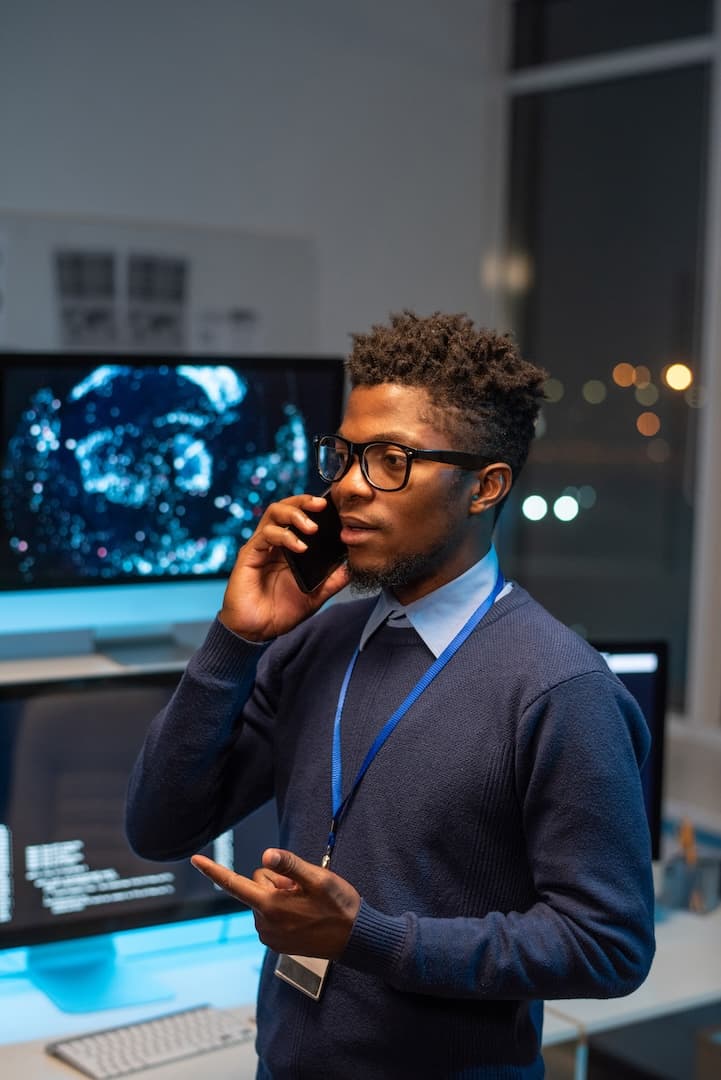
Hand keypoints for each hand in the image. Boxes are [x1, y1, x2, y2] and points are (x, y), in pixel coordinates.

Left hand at [191, 848, 360, 958]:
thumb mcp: (318, 879)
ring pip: (264, 899)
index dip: (213, 870)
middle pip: (257, 884)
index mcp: (270, 906)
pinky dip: (284, 909)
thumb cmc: (339, 906)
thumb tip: (266, 855)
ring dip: (282, 896)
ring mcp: (269, 936)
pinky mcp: (276, 943)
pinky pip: (270, 914)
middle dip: (277, 880)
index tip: (195, 859)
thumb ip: (290, 866)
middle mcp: (264, 923)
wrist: (355, 939)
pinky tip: (305, 914)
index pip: (234, 884)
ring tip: (307, 904)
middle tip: (303, 889)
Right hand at [218, 494, 348, 640]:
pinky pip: (265, 535)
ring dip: (295, 515)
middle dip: (304, 501)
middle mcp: (273, 542)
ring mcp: (261, 547)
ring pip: (274, 513)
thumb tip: (353, 567)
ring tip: (312, 528)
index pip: (299, 515)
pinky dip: (284, 536)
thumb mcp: (316, 594)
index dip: (313, 506)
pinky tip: (300, 547)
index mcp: (288, 547)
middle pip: (285, 506)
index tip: (333, 506)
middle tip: (322, 505)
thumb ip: (333, 580)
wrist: (257, 631)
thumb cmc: (281, 611)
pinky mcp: (249, 555)